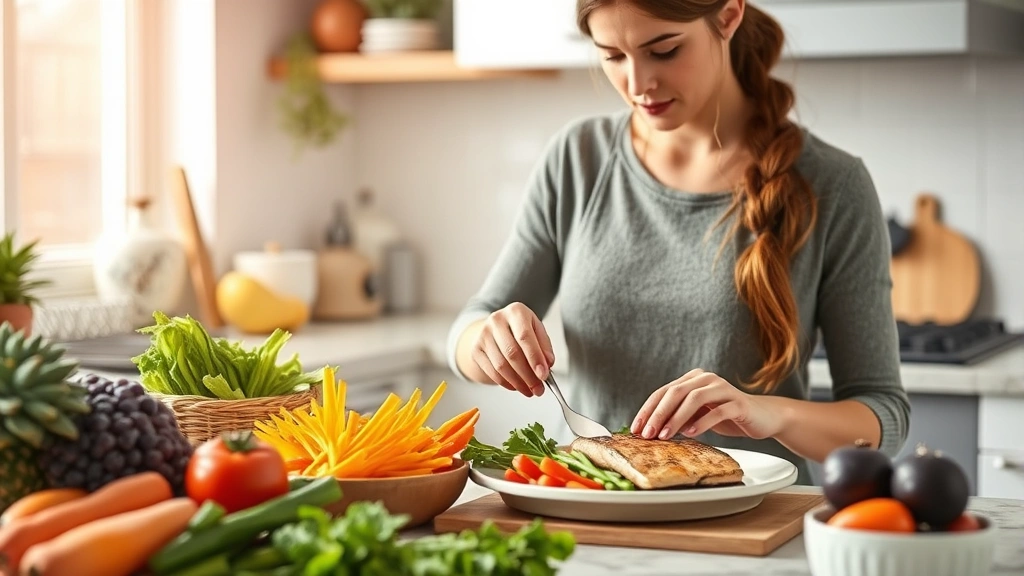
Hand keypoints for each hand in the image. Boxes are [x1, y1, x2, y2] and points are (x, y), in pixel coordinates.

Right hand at [469, 302, 554, 397]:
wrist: (498, 327)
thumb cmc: (521, 329)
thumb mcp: (537, 331)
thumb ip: (544, 346)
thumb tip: (547, 364)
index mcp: (516, 311)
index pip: (525, 336)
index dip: (535, 358)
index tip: (543, 374)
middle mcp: (497, 320)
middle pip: (512, 353)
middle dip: (528, 375)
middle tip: (539, 388)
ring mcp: (483, 335)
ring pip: (501, 365)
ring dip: (517, 382)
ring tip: (529, 390)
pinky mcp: (476, 349)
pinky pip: (492, 372)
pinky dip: (506, 383)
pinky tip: (516, 386)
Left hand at [631, 369, 782, 440]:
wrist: (762, 417)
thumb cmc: (726, 416)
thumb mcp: (698, 415)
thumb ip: (678, 417)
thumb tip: (650, 431)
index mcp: (693, 379)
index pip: (663, 392)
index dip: (648, 409)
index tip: (636, 428)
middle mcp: (706, 379)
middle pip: (675, 392)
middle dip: (658, 414)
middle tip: (647, 433)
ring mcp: (723, 388)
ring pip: (694, 399)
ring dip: (676, 418)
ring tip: (665, 435)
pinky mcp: (738, 403)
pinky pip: (717, 411)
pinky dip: (702, 422)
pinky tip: (691, 433)